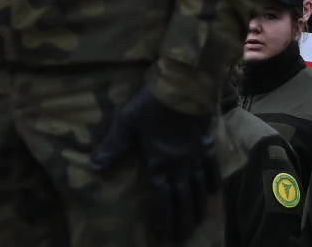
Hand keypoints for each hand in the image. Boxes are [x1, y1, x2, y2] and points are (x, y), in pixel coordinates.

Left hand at [88, 89, 218, 236]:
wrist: (184, 81)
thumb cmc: (152, 101)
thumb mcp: (126, 121)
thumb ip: (113, 145)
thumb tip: (95, 167)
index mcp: (160, 162)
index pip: (160, 197)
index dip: (161, 217)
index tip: (162, 235)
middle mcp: (180, 164)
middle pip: (181, 198)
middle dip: (181, 219)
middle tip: (182, 238)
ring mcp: (196, 154)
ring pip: (198, 187)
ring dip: (198, 207)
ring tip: (198, 222)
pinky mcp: (207, 141)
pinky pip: (212, 166)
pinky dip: (214, 181)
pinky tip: (215, 192)